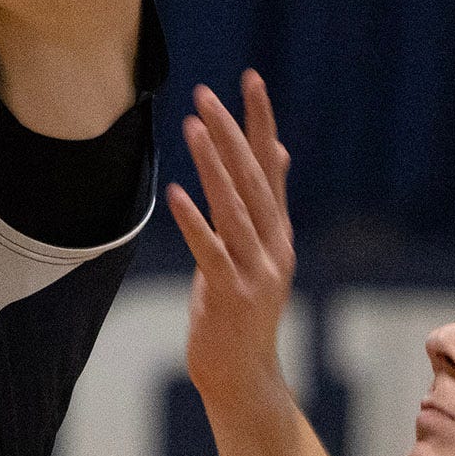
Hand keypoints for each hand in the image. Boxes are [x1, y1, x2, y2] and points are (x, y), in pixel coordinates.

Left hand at [165, 70, 294, 413]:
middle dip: (230, 133)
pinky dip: (193, 220)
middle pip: (251, 178)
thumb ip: (266, 203)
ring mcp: (254, 270)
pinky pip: (209, 250)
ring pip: (234, 207)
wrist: (243, 376)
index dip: (260, 121)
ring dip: (213, 164)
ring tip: (194, 126)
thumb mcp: (259, 252)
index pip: (270, 164)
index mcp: (277, 232)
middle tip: (206, 93)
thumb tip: (278, 151)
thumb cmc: (241, 310)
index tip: (249, 79)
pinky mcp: (229, 293)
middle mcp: (272, 245)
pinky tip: (176, 192)